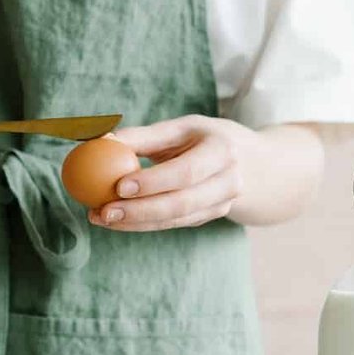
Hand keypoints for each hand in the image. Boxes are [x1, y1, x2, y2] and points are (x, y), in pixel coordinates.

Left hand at [90, 115, 252, 231]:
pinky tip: (116, 221)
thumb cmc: (204, 139)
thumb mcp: (182, 129)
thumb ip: (144, 136)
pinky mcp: (211, 217)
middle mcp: (228, 180)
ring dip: (135, 222)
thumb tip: (100, 139)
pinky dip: (143, 224)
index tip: (119, 186)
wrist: (254, 164)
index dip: (153, 181)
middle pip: (182, 202)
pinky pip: (174, 224)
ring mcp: (223, 203)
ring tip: (99, 217)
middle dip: (139, 210)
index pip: (186, 171)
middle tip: (103, 212)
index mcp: (221, 150)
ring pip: (175, 219)